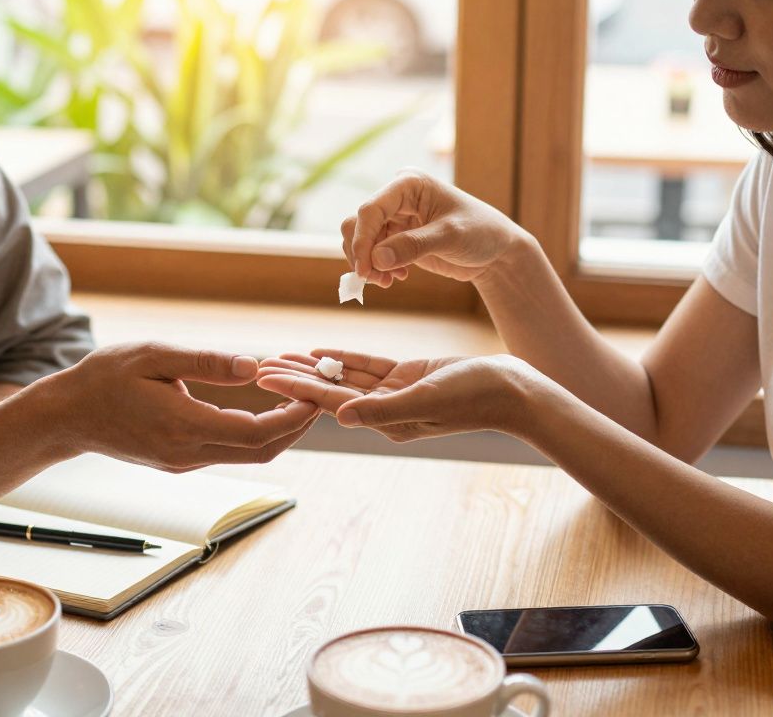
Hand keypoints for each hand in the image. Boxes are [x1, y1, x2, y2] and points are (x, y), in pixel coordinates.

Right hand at [37, 342, 319, 471]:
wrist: (68, 416)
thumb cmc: (106, 377)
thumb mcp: (154, 355)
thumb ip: (205, 362)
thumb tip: (253, 367)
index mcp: (183, 426)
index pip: (256, 433)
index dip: (293, 418)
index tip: (314, 394)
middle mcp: (188, 452)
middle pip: (262, 452)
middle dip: (296, 427)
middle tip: (318, 397)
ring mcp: (185, 462)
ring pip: (248, 455)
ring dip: (278, 431)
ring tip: (298, 398)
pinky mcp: (181, 461)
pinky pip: (229, 452)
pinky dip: (255, 433)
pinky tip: (265, 408)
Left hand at [256, 350, 548, 441]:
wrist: (514, 392)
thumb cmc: (475, 398)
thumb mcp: (426, 400)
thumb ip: (383, 410)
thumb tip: (341, 418)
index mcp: (385, 421)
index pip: (330, 402)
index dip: (295, 389)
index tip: (264, 377)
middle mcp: (385, 410)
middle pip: (330, 390)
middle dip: (295, 377)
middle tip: (259, 363)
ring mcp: (396, 394)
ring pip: (345, 377)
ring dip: (313, 367)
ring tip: (281, 356)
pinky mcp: (408, 376)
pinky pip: (368, 367)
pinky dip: (344, 359)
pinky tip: (320, 352)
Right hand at [343, 170, 533, 286]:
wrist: (495, 251)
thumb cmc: (480, 233)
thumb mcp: (450, 236)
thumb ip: (413, 246)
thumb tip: (376, 258)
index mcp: (408, 184)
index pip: (371, 209)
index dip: (362, 240)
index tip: (365, 270)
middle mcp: (397, 197)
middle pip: (358, 223)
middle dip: (362, 253)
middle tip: (375, 280)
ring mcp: (395, 218)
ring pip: (360, 239)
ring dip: (368, 263)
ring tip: (388, 281)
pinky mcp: (396, 238)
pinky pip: (372, 252)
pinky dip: (377, 268)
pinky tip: (396, 277)